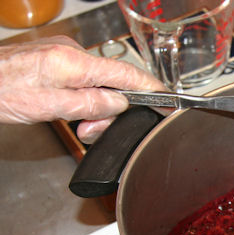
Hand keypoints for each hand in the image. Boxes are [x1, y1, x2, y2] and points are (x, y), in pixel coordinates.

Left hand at [0, 35, 165, 142]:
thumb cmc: (0, 91)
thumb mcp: (48, 107)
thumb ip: (89, 104)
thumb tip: (120, 103)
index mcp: (74, 62)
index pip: (126, 73)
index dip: (149, 86)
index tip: (166, 96)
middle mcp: (72, 53)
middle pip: (112, 82)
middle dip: (109, 110)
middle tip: (92, 130)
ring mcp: (63, 55)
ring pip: (96, 84)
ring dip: (93, 108)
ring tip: (79, 127)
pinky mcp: (55, 60)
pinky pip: (82, 80)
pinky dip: (82, 99)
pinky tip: (70, 112)